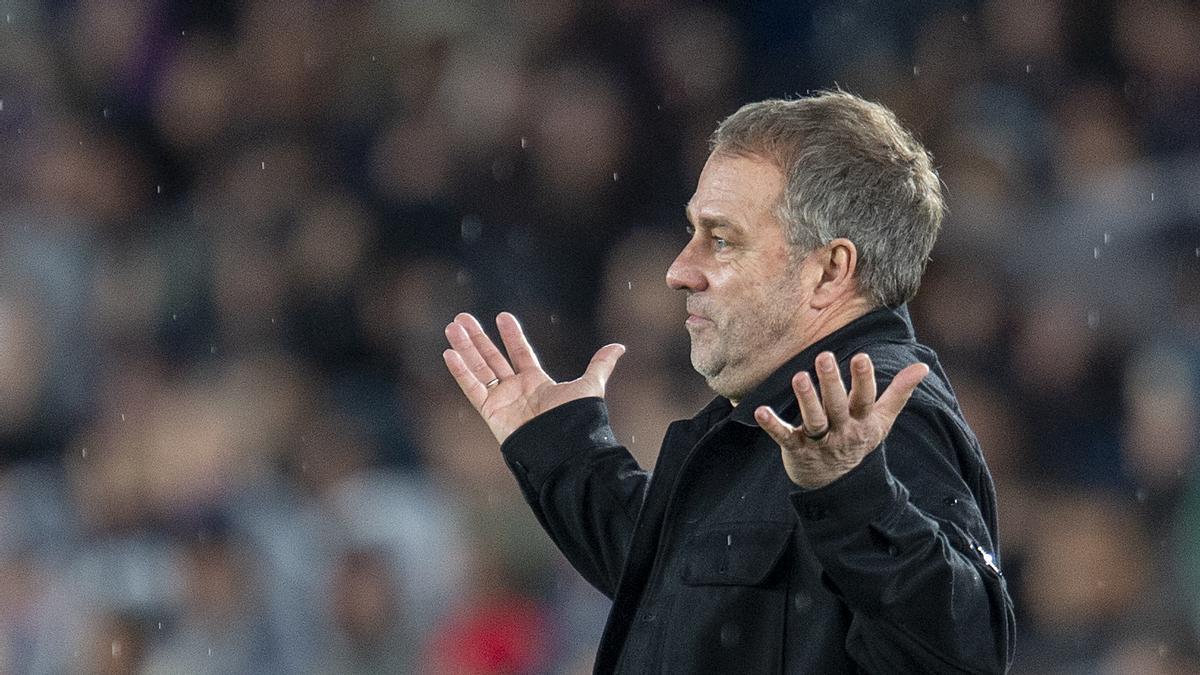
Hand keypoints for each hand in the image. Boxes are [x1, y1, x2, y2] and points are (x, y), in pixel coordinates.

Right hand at [442, 312, 625, 443]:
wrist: (562, 448)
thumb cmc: (576, 420)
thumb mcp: (590, 386)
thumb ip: (601, 365)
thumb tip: (620, 346)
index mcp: (536, 383)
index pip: (520, 353)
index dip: (512, 335)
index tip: (502, 316)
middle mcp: (516, 390)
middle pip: (492, 358)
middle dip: (477, 338)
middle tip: (462, 318)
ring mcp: (501, 400)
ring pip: (478, 368)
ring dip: (465, 347)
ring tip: (452, 326)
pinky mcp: (490, 411)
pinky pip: (472, 388)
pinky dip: (460, 372)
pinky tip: (449, 353)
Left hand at [754, 351, 928, 488]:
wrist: (838, 485)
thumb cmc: (859, 440)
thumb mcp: (882, 420)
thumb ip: (899, 392)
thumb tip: (923, 366)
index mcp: (862, 421)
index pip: (865, 399)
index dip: (864, 379)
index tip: (861, 356)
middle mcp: (842, 431)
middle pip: (837, 406)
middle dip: (832, 382)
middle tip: (824, 355)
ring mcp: (819, 441)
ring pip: (814, 420)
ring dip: (806, 399)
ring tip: (799, 376)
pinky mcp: (797, 449)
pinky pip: (784, 437)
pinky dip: (772, 425)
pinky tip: (760, 411)